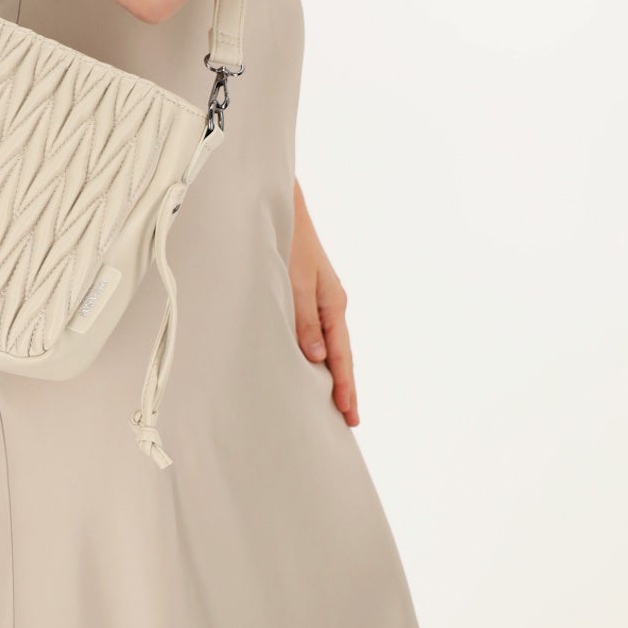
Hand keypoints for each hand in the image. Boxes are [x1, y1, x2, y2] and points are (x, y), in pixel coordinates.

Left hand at [290, 180, 357, 425]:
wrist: (280, 207)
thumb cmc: (288, 241)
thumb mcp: (295, 282)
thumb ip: (303, 320)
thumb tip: (317, 358)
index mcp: (333, 304)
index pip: (341, 355)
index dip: (345, 386)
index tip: (348, 415)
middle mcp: (330, 304)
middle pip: (340, 355)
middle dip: (344, 387)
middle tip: (347, 420)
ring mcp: (320, 300)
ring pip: (328, 345)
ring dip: (330, 373)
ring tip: (331, 403)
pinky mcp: (306, 295)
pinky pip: (315, 332)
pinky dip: (317, 354)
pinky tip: (311, 366)